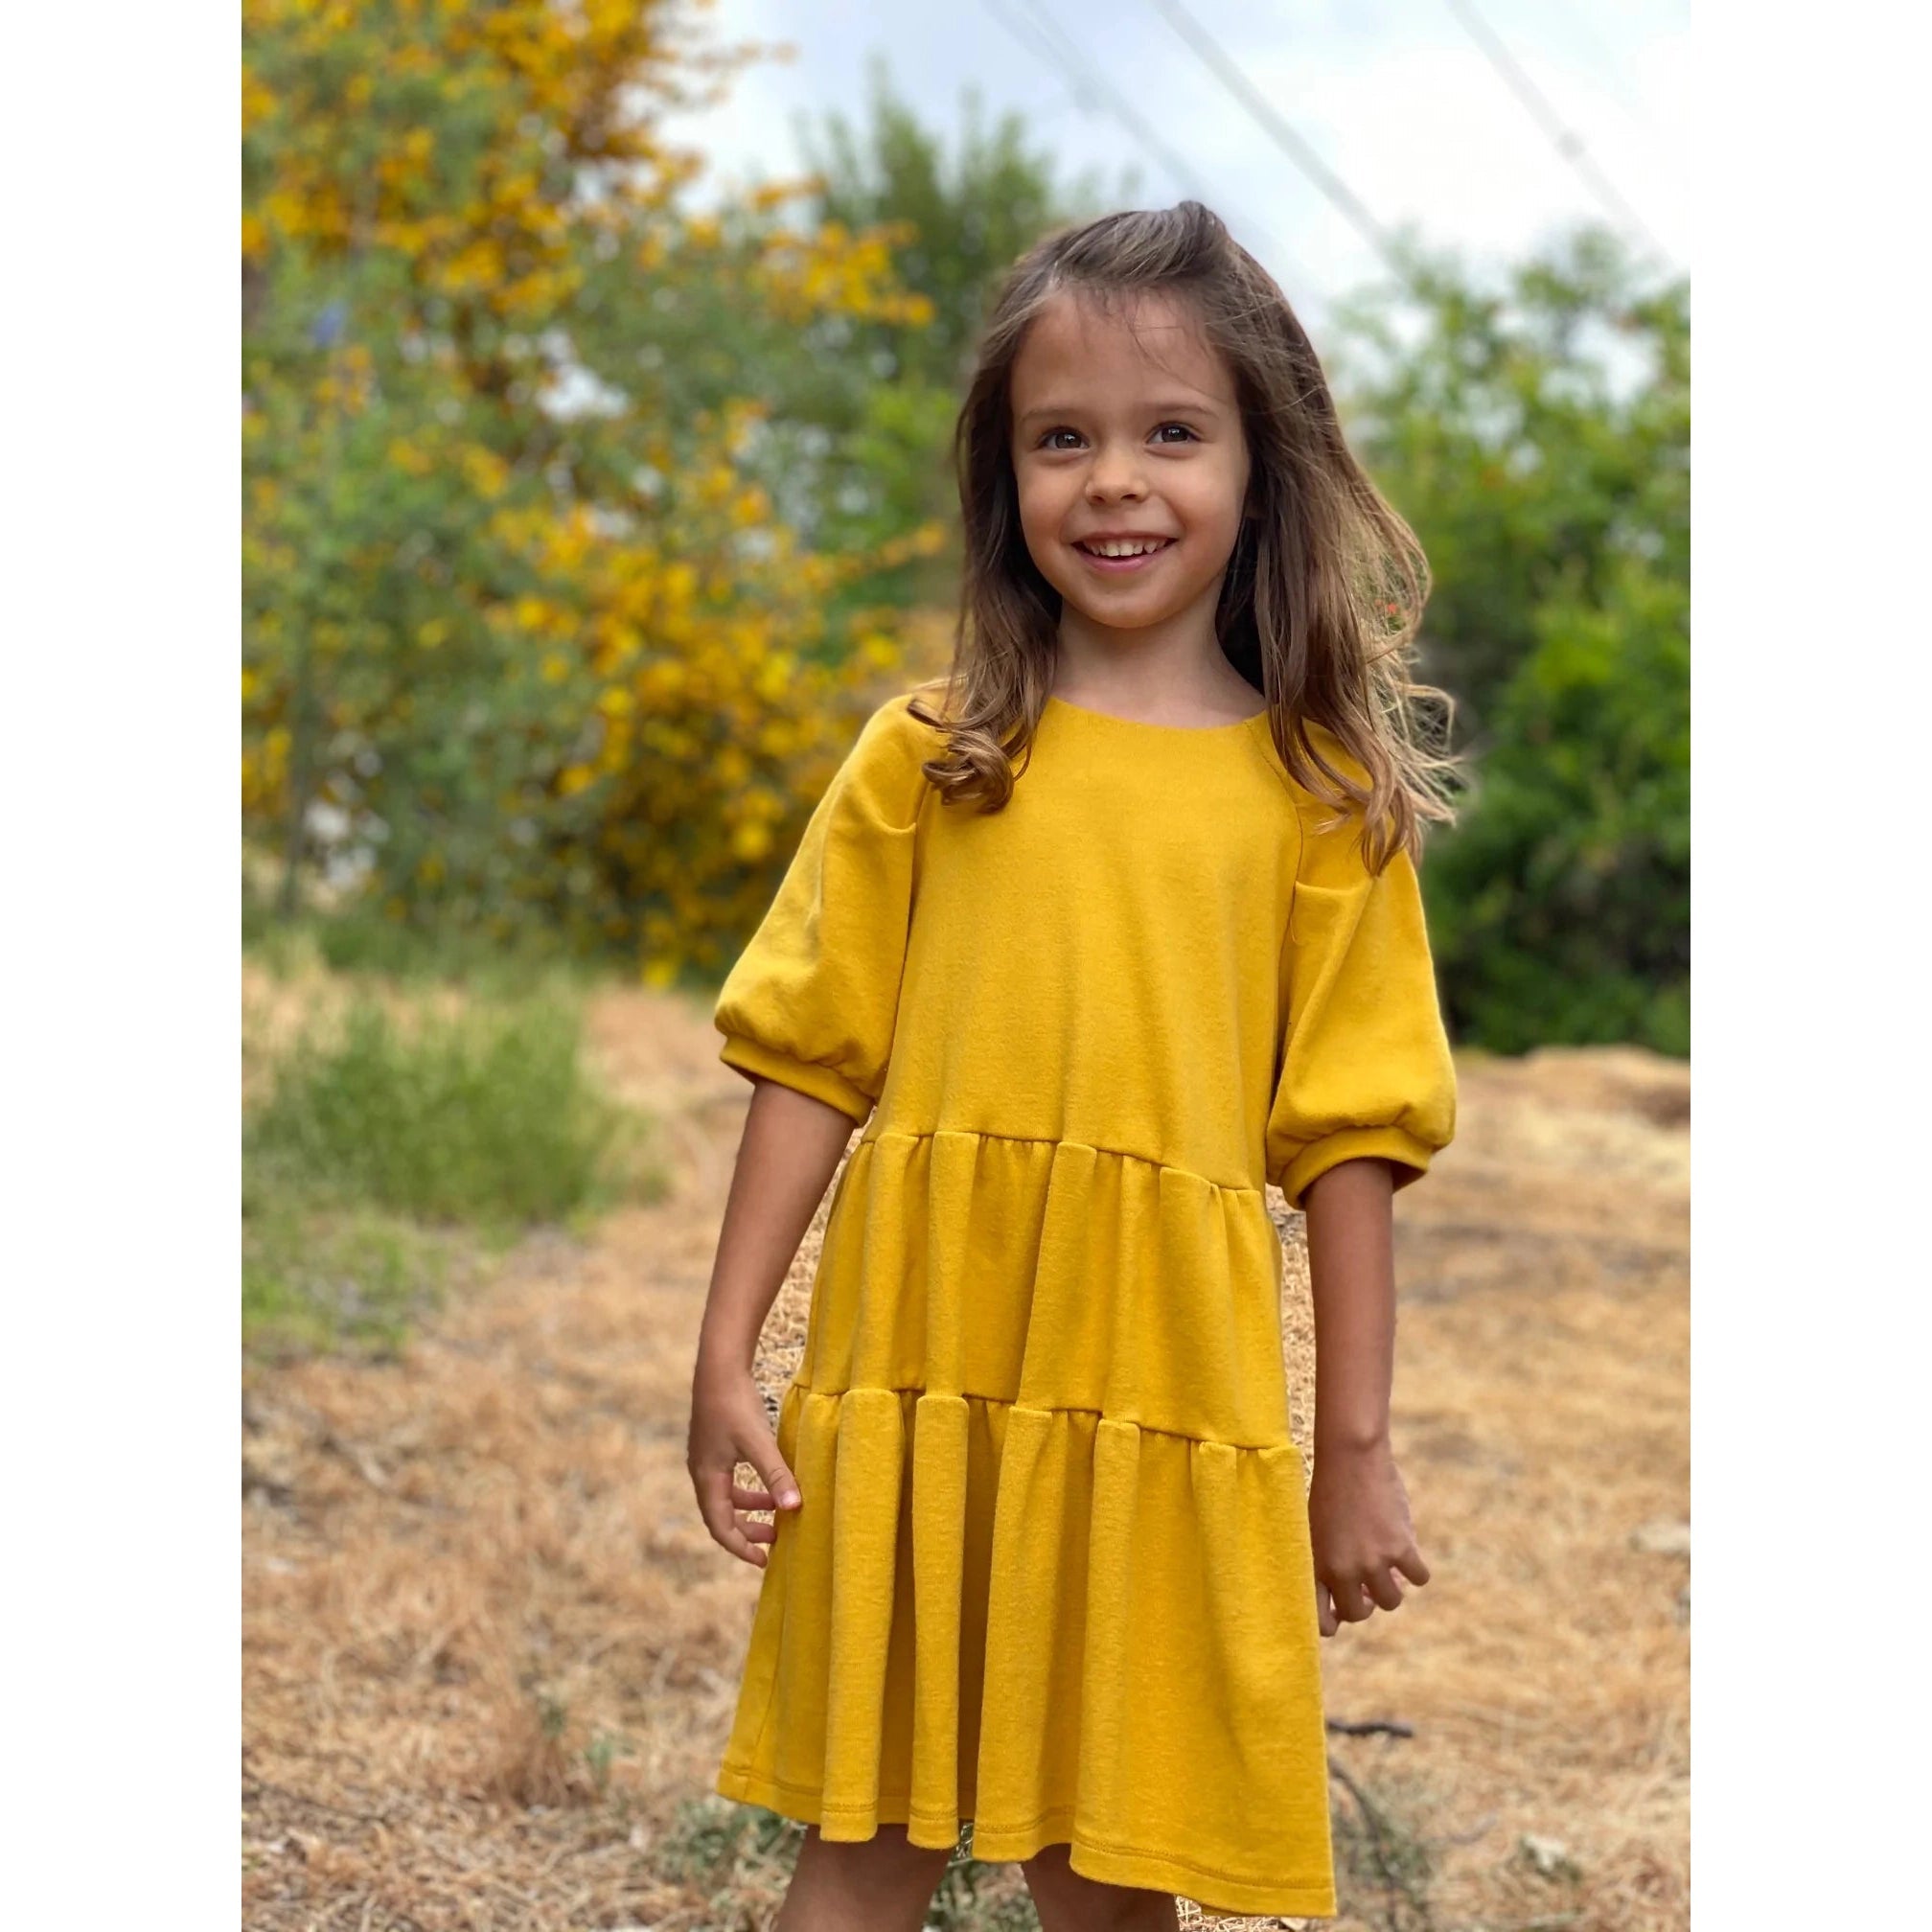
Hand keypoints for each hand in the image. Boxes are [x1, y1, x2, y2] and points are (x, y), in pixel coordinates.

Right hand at [687, 1362, 801, 1568]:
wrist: (718, 1366)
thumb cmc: (735, 1403)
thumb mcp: (759, 1441)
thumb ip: (776, 1474)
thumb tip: (795, 1507)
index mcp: (707, 1478)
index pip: (720, 1526)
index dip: (741, 1547)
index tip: (764, 1560)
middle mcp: (702, 1472)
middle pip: (722, 1515)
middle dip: (747, 1531)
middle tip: (775, 1541)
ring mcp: (707, 1458)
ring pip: (726, 1497)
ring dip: (750, 1509)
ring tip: (777, 1513)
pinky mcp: (716, 1444)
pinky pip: (730, 1479)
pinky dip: (749, 1488)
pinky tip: (769, 1482)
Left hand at [1307, 1436, 1429, 1636]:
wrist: (1349, 1457)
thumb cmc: (1328, 1490)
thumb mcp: (1315, 1530)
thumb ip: (1326, 1564)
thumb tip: (1350, 1594)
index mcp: (1316, 1567)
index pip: (1323, 1621)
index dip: (1334, 1621)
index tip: (1342, 1609)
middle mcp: (1344, 1571)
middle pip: (1359, 1614)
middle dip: (1365, 1604)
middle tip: (1368, 1586)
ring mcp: (1373, 1561)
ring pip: (1391, 1602)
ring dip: (1390, 1588)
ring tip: (1387, 1569)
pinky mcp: (1401, 1547)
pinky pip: (1419, 1578)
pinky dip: (1417, 1569)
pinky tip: (1407, 1552)